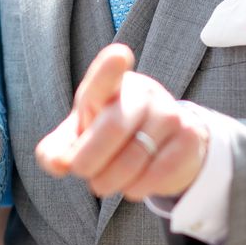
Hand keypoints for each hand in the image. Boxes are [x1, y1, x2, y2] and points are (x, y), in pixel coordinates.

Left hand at [35, 43, 208, 200]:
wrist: (159, 146)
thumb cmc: (106, 136)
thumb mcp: (77, 139)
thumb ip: (55, 151)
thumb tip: (57, 163)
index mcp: (110, 85)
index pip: (108, 75)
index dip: (111, 68)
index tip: (120, 56)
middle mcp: (143, 92)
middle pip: (114, 127)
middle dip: (89, 159)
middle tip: (83, 173)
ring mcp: (170, 113)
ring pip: (135, 156)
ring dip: (112, 180)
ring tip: (106, 182)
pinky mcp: (190, 137)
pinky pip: (159, 172)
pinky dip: (139, 188)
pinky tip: (134, 185)